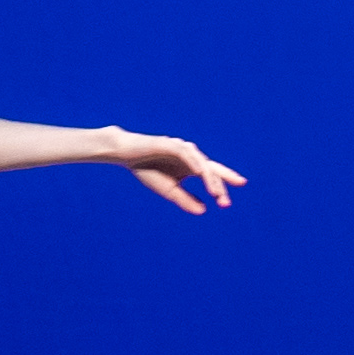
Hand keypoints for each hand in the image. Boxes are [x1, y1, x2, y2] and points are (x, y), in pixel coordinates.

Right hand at [110, 129, 245, 214]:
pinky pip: (186, 154)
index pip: (212, 177)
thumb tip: (203, 210)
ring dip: (209, 178)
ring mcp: (183, 149)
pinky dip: (194, 163)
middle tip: (225, 202)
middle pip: (212, 170)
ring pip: (201, 163)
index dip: (221, 188)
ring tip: (215, 192)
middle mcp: (191, 157)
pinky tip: (200, 172)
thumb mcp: (168, 190)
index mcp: (192, 167)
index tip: (226, 204)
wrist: (127, 154)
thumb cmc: (148, 170)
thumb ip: (185, 199)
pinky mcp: (171, 144)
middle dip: (220, 185)